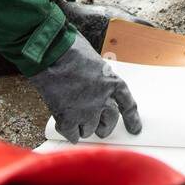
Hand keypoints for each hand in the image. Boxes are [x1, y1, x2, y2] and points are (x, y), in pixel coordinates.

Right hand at [28, 31, 142, 143]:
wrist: (50, 53)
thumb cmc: (69, 49)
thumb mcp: (94, 60)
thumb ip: (98, 77)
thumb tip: (94, 83)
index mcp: (112, 82)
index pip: (128, 106)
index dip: (132, 120)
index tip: (134, 129)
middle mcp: (103, 100)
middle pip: (109, 123)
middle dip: (103, 125)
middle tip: (95, 125)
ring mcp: (86, 112)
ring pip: (89, 131)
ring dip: (82, 126)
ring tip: (73, 116)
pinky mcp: (68, 119)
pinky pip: (72, 135)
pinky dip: (68, 131)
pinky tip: (64, 124)